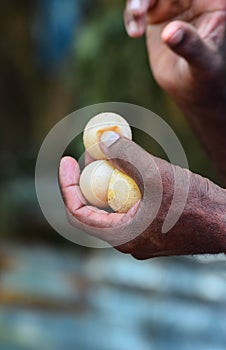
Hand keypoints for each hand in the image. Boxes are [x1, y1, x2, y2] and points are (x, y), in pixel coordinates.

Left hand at [59, 132, 225, 258]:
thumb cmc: (195, 205)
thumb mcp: (157, 174)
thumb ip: (126, 155)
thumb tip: (102, 140)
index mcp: (121, 236)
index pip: (78, 213)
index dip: (68, 185)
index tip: (67, 160)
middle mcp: (128, 240)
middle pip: (96, 208)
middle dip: (90, 178)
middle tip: (91, 152)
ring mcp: (142, 235)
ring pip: (114, 206)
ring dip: (110, 180)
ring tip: (111, 154)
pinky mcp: (154, 228)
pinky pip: (131, 207)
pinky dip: (127, 186)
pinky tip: (135, 168)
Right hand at [124, 0, 225, 105]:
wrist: (193, 90)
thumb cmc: (207, 77)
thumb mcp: (203, 63)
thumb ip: (191, 46)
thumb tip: (170, 33)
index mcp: (213, 1)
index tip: (152, 3)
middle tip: (140, 9)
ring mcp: (173, 5)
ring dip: (138, 0)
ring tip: (137, 15)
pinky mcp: (156, 16)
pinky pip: (138, 6)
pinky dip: (132, 15)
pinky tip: (134, 33)